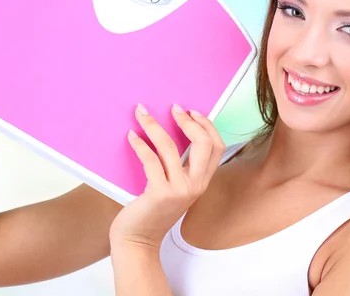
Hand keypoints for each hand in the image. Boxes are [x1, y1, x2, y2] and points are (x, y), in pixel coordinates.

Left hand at [109, 103, 225, 251]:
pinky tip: (132, 137)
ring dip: (154, 126)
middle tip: (173, 108)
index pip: (218, 147)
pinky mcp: (159, 193)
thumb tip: (170, 133)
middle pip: (204, 144)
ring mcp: (178, 190)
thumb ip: (180, 168)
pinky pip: (150, 160)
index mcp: (202, 182)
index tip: (191, 111)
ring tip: (141, 114)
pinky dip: (140, 144)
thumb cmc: (152, 212)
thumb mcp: (175, 189)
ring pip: (170, 147)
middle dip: (188, 121)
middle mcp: (195, 186)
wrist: (138, 241)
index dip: (207, 125)